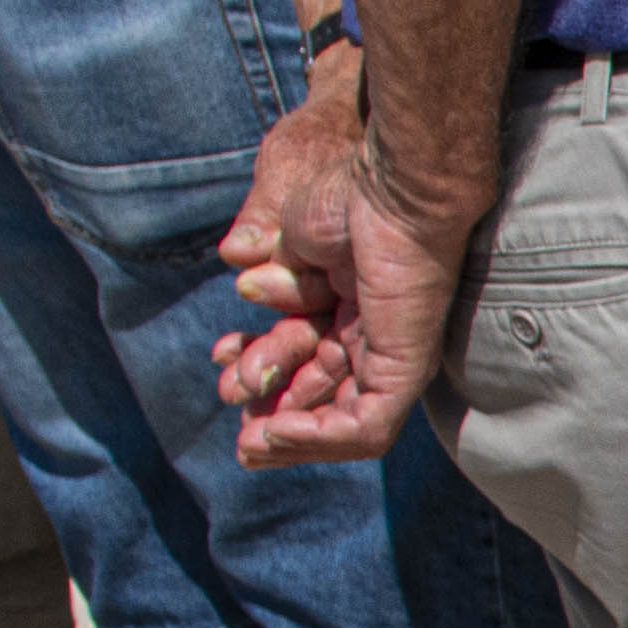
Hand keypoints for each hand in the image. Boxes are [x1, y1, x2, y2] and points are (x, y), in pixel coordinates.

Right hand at [217, 67, 468, 463]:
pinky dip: (318, 437)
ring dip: (290, 436)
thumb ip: (275, 279)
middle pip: (322, 395)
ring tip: (248, 442)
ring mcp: (396, 357)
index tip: (222, 365)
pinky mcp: (405, 370)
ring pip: (344, 424)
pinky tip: (277, 430)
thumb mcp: (294, 248)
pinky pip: (365, 427)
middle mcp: (377, 338)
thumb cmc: (346, 198)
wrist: (387, 186)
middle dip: (270, 409)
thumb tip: (246, 289)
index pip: (307, 358)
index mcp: (353, 310)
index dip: (261, 367)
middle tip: (231, 406)